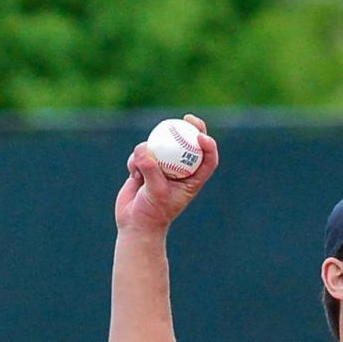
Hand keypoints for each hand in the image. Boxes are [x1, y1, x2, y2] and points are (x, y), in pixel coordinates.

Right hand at [115, 114, 218, 232]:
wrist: (134, 223)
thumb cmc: (152, 213)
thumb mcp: (155, 192)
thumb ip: (151, 170)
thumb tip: (145, 148)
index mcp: (192, 181)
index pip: (208, 160)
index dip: (209, 146)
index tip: (201, 136)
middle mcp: (180, 171)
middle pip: (189, 145)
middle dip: (191, 128)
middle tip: (186, 118)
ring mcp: (162, 167)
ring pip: (160, 146)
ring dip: (148, 151)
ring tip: (141, 171)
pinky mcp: (145, 166)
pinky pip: (140, 153)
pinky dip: (135, 160)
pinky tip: (133, 175)